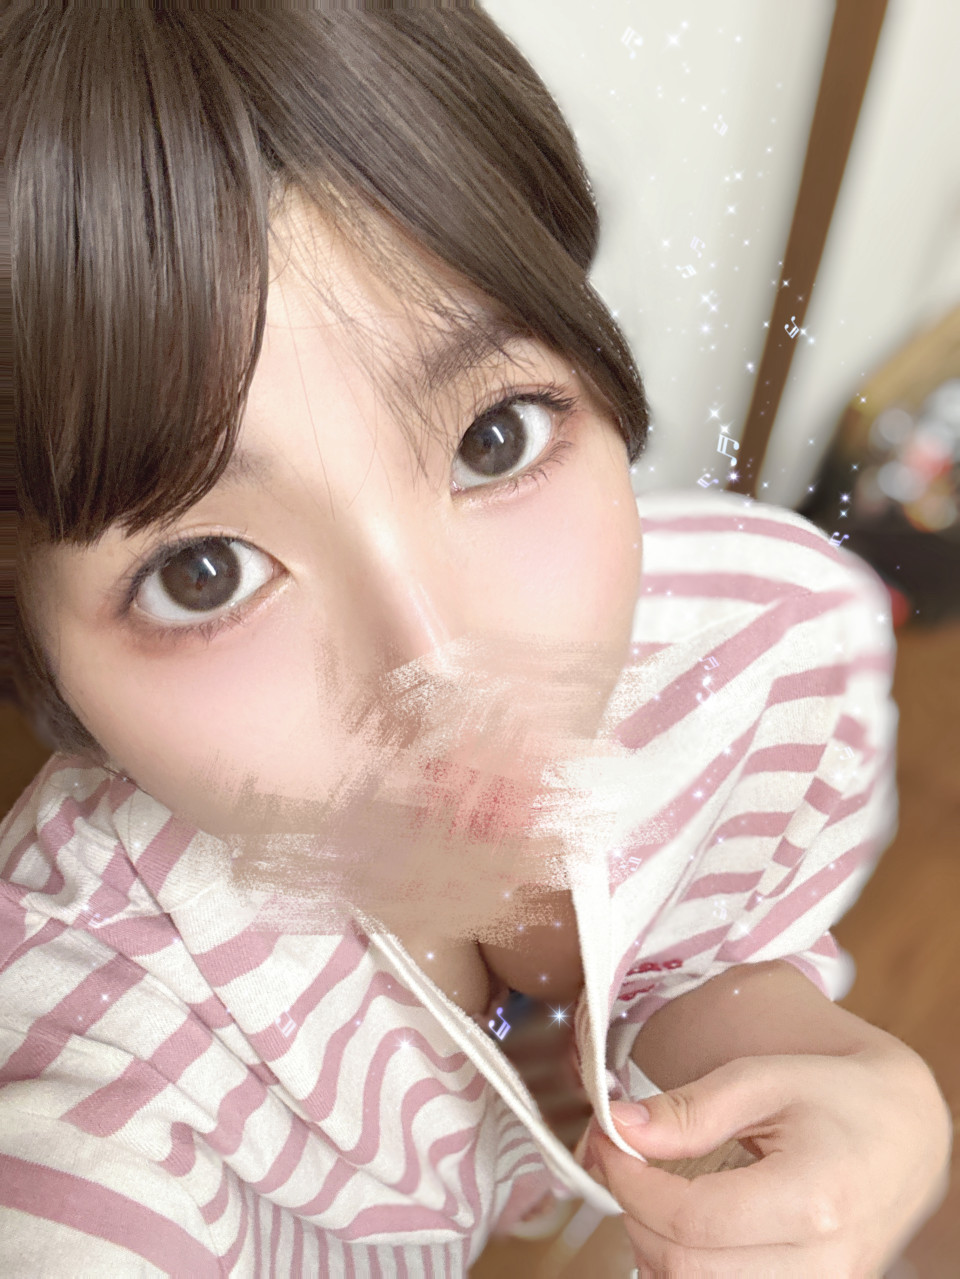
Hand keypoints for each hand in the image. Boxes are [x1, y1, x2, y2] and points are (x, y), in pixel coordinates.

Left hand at [586, 1047, 950, 1277]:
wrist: (907, 1135)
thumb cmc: (838, 1098)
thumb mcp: (764, 1079)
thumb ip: (690, 1109)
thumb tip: (619, 1128)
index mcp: (814, 1198)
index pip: (691, 1220)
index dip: (630, 1184)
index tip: (609, 1144)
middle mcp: (825, 1264)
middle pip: (687, 1271)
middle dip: (636, 1216)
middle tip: (624, 1165)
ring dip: (657, 1251)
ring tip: (655, 1197)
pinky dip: (689, 1273)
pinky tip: (684, 1233)